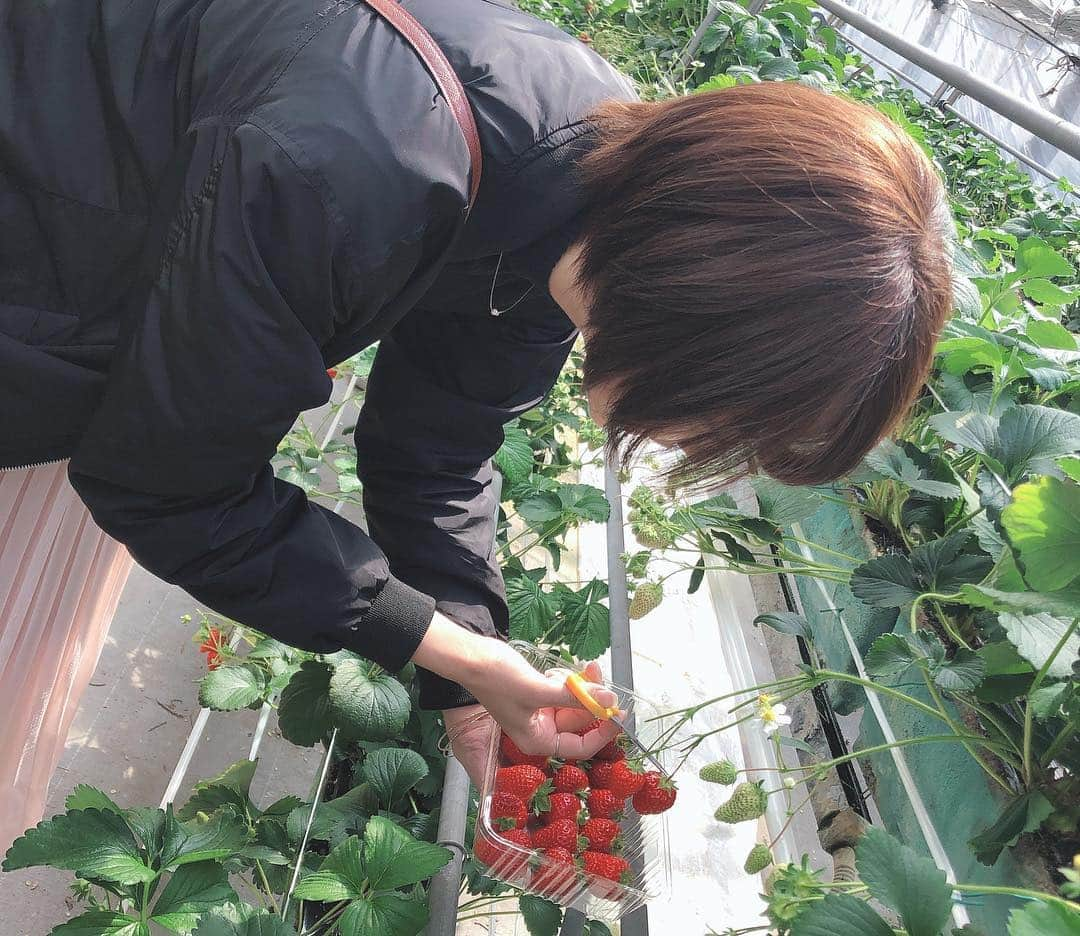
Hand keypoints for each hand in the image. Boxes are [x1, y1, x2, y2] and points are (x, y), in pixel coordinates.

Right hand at [414, 613, 620, 785]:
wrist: (470, 656)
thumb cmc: (497, 679)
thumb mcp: (538, 690)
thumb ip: (575, 696)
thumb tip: (610, 700)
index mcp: (537, 741)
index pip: (580, 747)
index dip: (602, 731)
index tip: (618, 713)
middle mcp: (540, 730)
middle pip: (580, 720)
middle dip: (592, 698)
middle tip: (601, 675)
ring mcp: (539, 710)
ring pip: (574, 702)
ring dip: (581, 685)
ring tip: (585, 666)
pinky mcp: (538, 693)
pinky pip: (564, 690)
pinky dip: (568, 680)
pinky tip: (562, 669)